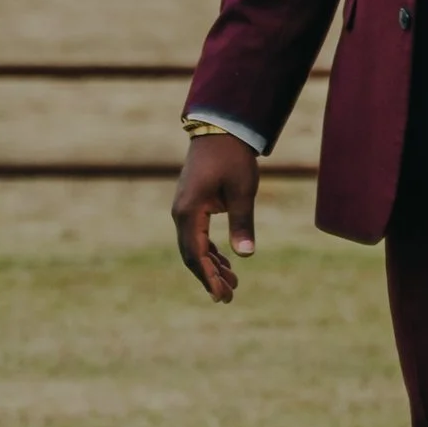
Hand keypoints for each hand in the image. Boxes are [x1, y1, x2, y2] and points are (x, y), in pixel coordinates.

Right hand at [173, 128, 259, 300]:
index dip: (209, 277)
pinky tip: (225, 262)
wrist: (221, 129)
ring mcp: (184, 209)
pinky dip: (211, 251)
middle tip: (229, 297)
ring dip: (212, 265)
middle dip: (210, 277)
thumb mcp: (242, 191)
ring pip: (195, 247)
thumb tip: (246, 255)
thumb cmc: (232, 158)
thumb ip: (242, 223)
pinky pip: (198, 235)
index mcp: (188, 212)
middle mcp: (181, 214)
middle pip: (192, 255)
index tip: (223, 295)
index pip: (196, 254)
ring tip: (232, 283)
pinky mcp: (192, 205)